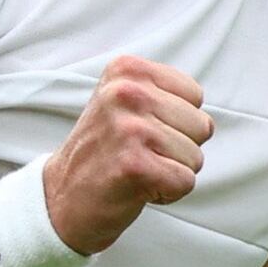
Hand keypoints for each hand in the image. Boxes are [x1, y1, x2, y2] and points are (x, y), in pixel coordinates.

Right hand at [37, 56, 209, 254]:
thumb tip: (205, 113)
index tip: (141, 132)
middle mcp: (126, 92)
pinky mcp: (133, 164)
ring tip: (137, 170)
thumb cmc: (103, 152)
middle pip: (201, 126)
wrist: (62, 197)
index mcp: (127, 69)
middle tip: (139, 154)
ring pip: (195, 156)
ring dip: (171, 171)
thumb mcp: (123, 101)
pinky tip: (138, 187)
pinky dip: (167, 193)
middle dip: (178, 148)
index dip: (176, 122)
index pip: (195, 96)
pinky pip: (185, 181)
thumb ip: (161, 92)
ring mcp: (129, 128)